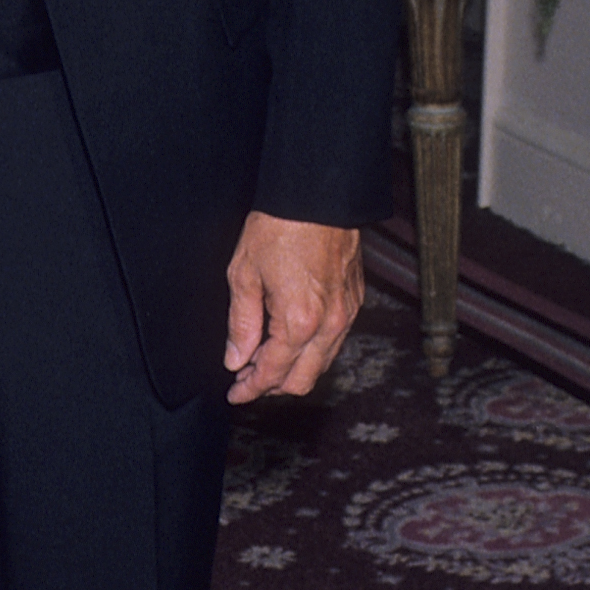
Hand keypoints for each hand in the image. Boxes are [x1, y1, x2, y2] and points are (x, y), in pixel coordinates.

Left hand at [224, 213, 363, 403]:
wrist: (318, 197)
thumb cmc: (280, 228)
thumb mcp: (244, 275)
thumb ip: (241, 324)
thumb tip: (235, 358)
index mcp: (299, 321)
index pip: (273, 373)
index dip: (250, 388)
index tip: (235, 393)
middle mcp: (329, 324)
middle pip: (302, 380)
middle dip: (272, 386)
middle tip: (246, 378)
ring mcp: (346, 314)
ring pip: (321, 363)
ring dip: (292, 369)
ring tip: (263, 358)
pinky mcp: (354, 302)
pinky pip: (334, 341)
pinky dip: (311, 350)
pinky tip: (289, 338)